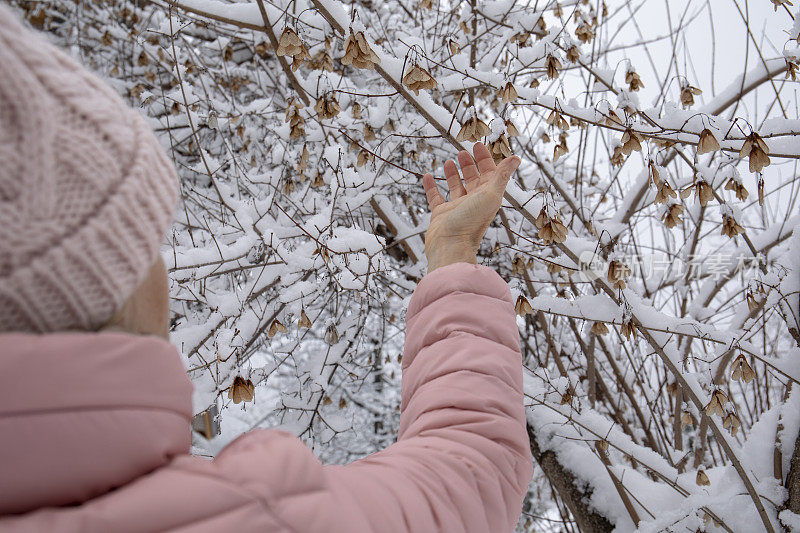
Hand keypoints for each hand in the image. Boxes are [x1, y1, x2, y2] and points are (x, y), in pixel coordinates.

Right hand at [422, 142, 520, 272]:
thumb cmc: (471, 222)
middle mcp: (473, 202)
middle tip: (462, 151)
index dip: (485, 158)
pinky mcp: (441, 214)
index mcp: (487, 197)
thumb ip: (502, 175)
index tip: (477, 144)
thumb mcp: (490, 194)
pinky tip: (427, 175)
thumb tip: (516, 158)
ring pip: (455, 187)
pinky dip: (431, 186)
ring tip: (448, 161)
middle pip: (473, 179)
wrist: (450, 246)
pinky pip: (435, 197)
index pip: (489, 173)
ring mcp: (456, 208)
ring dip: (453, 174)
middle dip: (469, 165)